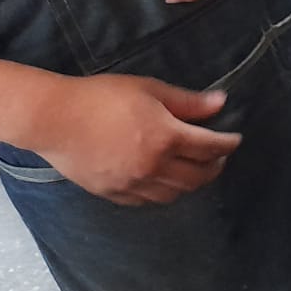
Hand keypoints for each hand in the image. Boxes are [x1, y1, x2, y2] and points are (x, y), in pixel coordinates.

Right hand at [34, 74, 241, 205]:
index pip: (210, 148)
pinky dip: (164, 193)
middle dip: (214, 166)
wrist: (54, 119)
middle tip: (219, 156)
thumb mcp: (149, 90)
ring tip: (195, 169)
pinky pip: (148, 201)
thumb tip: (221, 103)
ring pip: (175, 194)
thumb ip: (188, 102)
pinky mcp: (113, 193)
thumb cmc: (102, 97)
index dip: (228, 144)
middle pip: (198, 177)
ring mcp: (132, 184)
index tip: (235, 139)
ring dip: (191, 183)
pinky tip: (165, 181)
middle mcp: (153, 167)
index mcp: (166, 138)